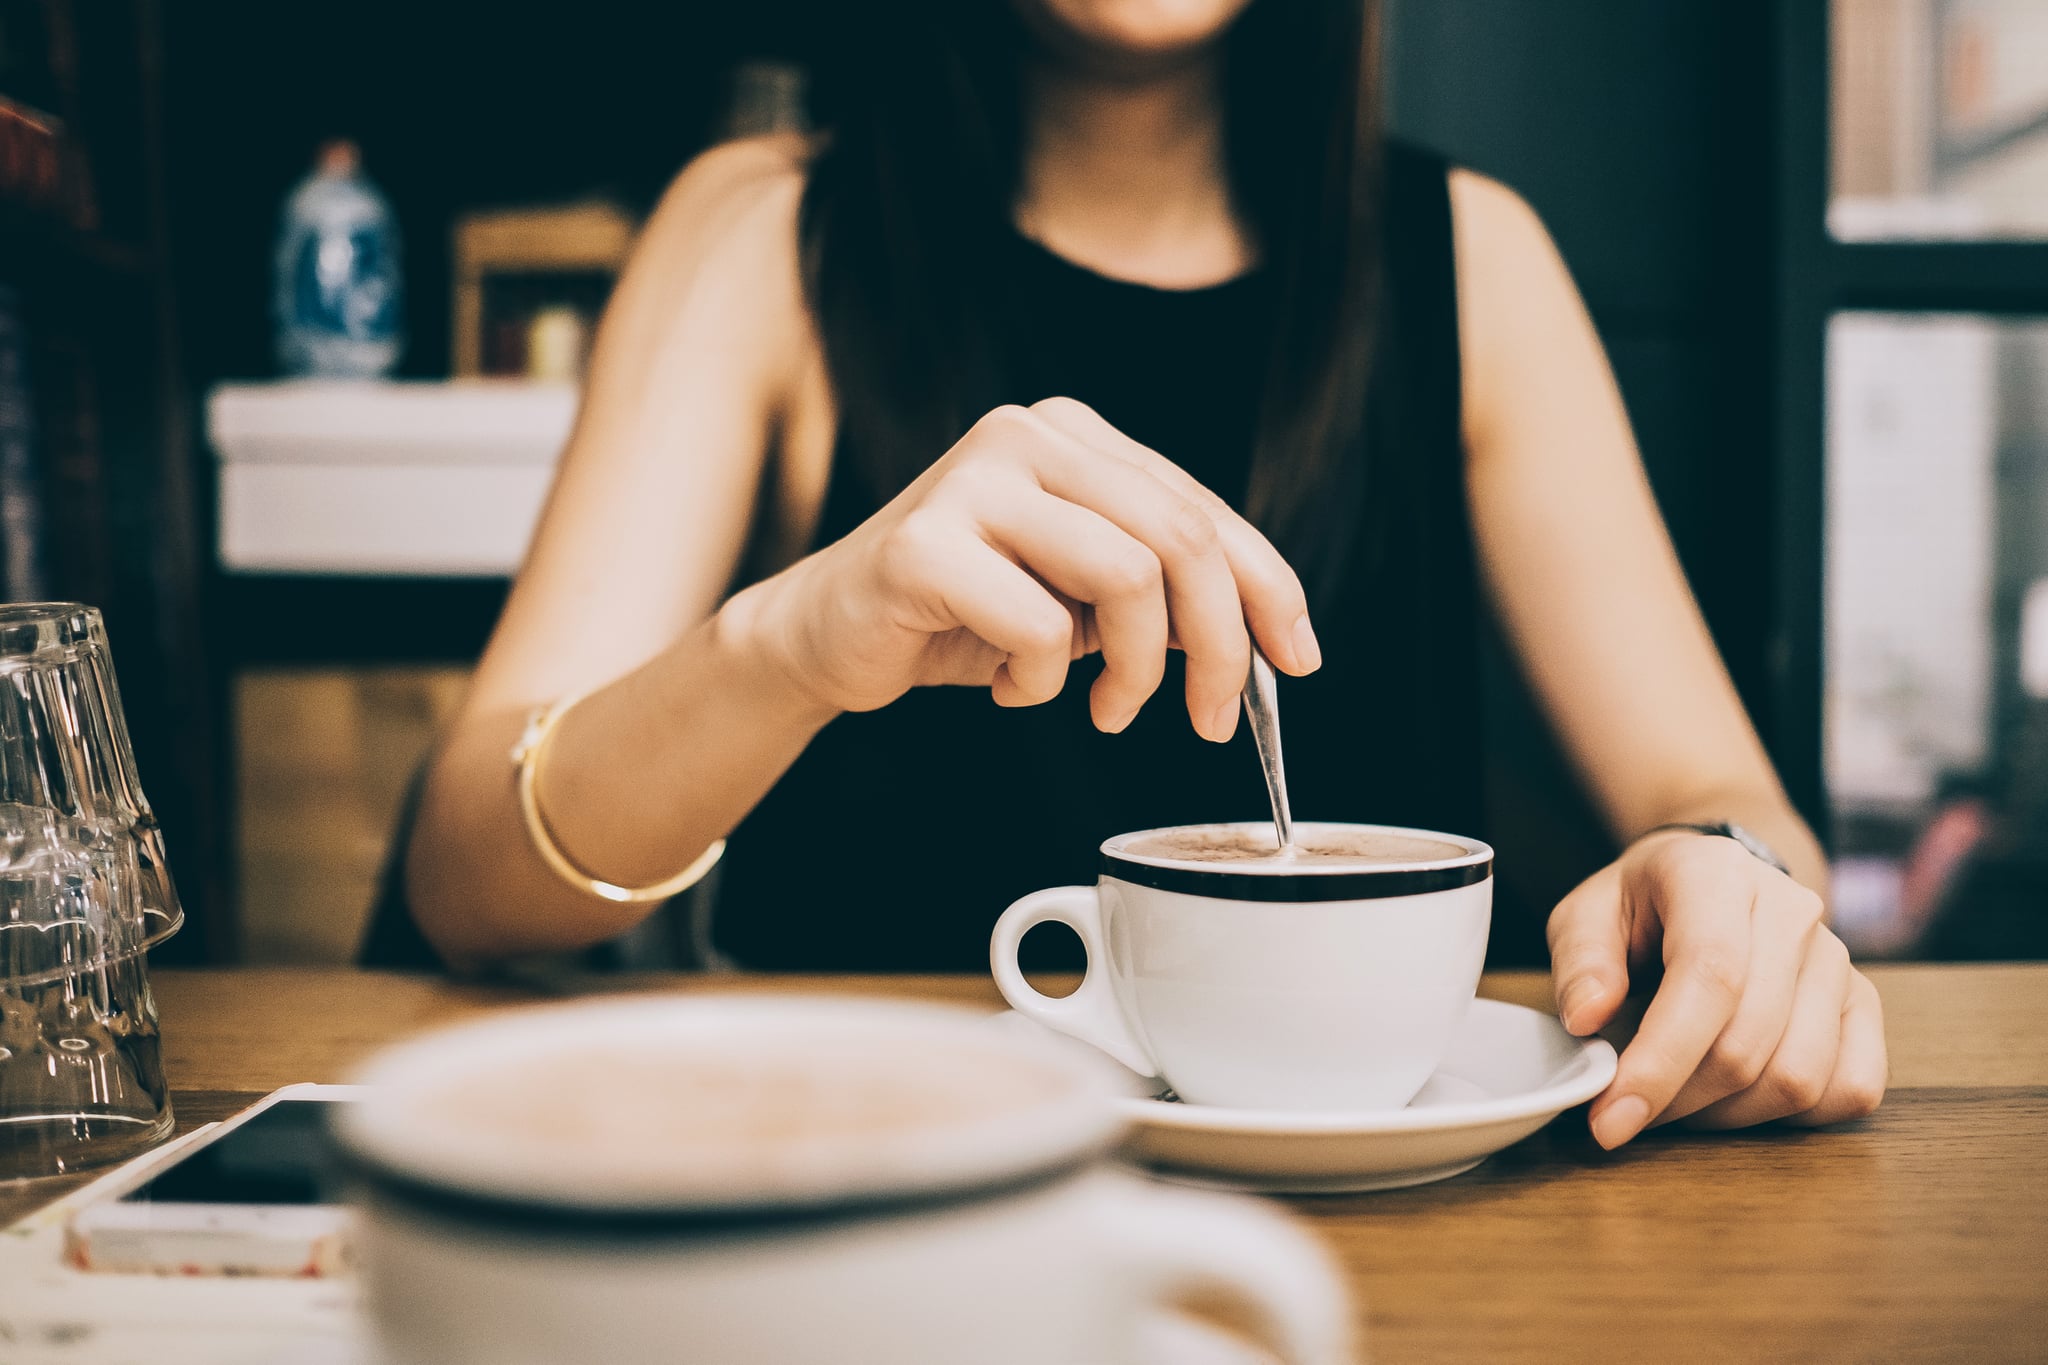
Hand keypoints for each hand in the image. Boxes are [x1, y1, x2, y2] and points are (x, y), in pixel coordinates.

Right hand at [724, 396, 1319, 739]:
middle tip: (1208, 719)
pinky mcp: (923, 542)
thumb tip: (1267, 640)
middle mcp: (1029, 434)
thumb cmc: (961, 615)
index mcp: (1076, 436)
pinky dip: (1039, 683)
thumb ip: (1162, 595)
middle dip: (1216, 645)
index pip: (1203, 508)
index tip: (1295, 661)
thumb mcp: (1081, 600)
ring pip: (1127, 575)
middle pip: (1180, 538)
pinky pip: (1038, 627)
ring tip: (1102, 708)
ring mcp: (973, 479)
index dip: (1268, 588)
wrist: (826, 634)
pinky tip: (1006, 685)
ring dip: (1132, 670)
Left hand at [1547, 831, 1887, 1148]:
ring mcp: (1837, 958)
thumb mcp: (1586, 915)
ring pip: (1798, 1077)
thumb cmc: (1642, 906)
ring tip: (1678, 1100)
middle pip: (1748, 1041)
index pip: (1708, 976)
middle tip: (1627, 1110)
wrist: (1711, 884)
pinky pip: (1850, 1090)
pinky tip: (1738, 1098)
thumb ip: (1580, 962)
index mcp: (1716, 874)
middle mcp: (1791, 911)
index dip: (1661, 1060)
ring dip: (1728, 1115)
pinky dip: (1790, 1117)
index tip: (1613, 1118)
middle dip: (1678, 1099)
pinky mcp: (1864, 1004)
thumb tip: (1588, 1019)